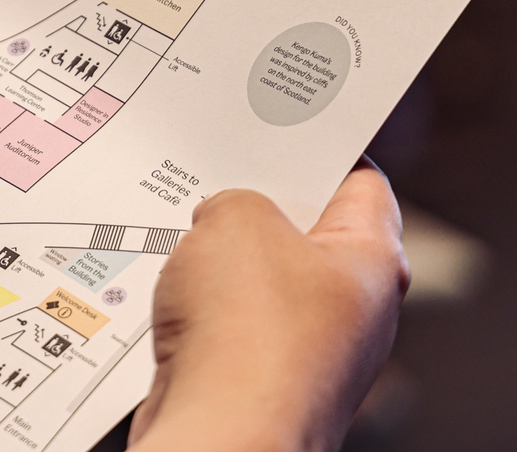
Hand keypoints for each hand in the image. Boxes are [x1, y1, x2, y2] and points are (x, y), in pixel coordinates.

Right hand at [129, 159, 409, 451]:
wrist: (221, 437)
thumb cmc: (246, 329)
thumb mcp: (237, 218)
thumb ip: (235, 198)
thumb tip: (221, 220)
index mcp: (370, 260)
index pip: (361, 180)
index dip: (322, 144)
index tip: (282, 120)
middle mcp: (349, 304)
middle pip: (305, 225)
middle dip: (255, 195)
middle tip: (215, 162)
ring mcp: (306, 342)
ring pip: (260, 271)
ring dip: (218, 248)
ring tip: (181, 219)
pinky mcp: (260, 371)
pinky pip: (231, 313)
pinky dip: (201, 293)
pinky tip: (168, 275)